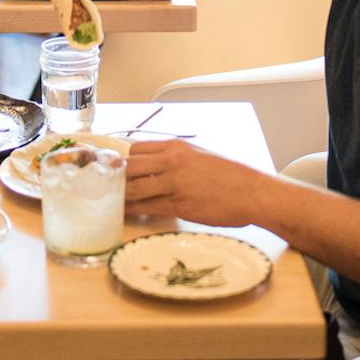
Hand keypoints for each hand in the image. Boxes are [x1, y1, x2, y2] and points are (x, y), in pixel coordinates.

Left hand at [123, 139, 265, 226]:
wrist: (251, 192)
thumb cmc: (230, 175)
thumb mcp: (200, 155)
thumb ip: (176, 158)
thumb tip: (154, 167)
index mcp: (177, 146)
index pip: (136, 148)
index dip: (125, 161)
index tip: (118, 170)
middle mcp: (172, 162)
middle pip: (130, 166)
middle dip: (118, 178)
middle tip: (108, 187)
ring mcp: (175, 183)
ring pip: (135, 188)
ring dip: (122, 196)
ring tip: (113, 202)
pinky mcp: (179, 205)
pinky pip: (148, 208)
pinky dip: (135, 211)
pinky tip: (129, 213)